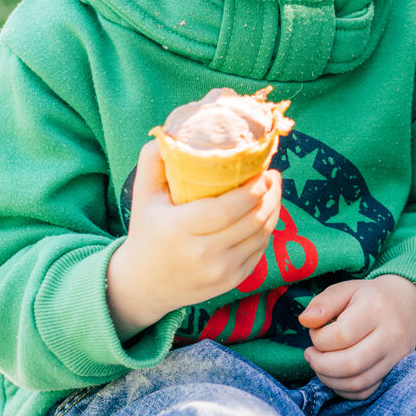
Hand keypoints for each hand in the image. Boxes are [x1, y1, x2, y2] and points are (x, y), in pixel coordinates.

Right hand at [105, 140, 281, 338]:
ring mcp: (220, 272)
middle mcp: (203, 254)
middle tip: (272, 175)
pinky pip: (260, 251)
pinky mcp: (232, 282)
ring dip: (273, 209)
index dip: (253, 189)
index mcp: (180, 229)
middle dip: (270, 194)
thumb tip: (174, 131)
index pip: (227, 209)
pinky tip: (264, 213)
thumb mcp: (142, 195)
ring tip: (272, 190)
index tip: (263, 171)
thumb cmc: (146, 231)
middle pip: (252, 220)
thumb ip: (153, 159)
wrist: (144, 284)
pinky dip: (267, 230)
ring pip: (262, 235)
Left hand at [299, 274, 415, 398]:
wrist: (407, 304)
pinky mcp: (396, 369)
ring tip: (320, 366)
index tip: (315, 332)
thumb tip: (305, 321)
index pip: (342, 335)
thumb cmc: (369, 296)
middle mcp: (391, 335)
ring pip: (358, 382)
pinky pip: (367, 391)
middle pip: (350, 364)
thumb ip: (323, 303)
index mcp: (376, 309)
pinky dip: (345, 390)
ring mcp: (397, 355)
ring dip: (330, 380)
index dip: (319, 339)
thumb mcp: (346, 289)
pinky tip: (336, 376)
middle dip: (321, 365)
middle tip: (311, 355)